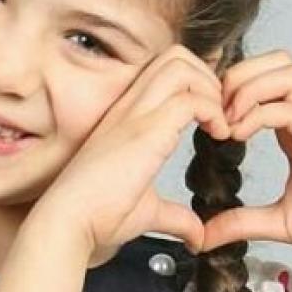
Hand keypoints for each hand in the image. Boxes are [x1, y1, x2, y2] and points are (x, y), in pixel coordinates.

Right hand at [37, 44, 231, 259]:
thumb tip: (196, 234)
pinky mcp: (147, 130)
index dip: (196, 84)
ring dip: (211, 88)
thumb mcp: (146, 210)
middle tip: (221, 114)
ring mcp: (137, 114)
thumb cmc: (97, 214)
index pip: (165, 70)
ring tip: (221, 123)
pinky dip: (214, 111)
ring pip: (181, 65)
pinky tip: (220, 136)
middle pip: (175, 56)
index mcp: (128, 116)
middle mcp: (131, 106)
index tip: (212, 117)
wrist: (70, 221)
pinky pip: (190, 99)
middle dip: (208, 77)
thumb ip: (174, 216)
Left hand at [203, 48, 291, 262]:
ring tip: (228, 121)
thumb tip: (206, 236)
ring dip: (248, 88)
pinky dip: (258, 113)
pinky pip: (290, 107)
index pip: (265, 77)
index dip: (233, 86)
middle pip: (276, 60)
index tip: (211, 117)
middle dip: (238, 75)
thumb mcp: (277, 220)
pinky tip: (240, 135)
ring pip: (286, 70)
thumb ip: (240, 221)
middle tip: (216, 110)